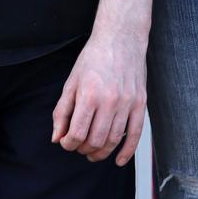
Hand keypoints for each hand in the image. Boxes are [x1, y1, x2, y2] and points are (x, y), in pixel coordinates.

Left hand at [52, 29, 147, 164]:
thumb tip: (57, 138)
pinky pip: (135, 134)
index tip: (66, 142)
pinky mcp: (140, 103)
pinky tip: (119, 160)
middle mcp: (110, 101)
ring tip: (92, 152)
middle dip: (83, 149)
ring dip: (101, 152)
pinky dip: (127, 151)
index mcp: (89, 95)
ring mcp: (127, 103)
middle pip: (95, 140)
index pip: (77, 133)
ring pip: (114, 140)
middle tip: (78, 147)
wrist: (121, 38)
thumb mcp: (71, 82)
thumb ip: (62, 111)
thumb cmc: (93, 58)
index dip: (68, 144)